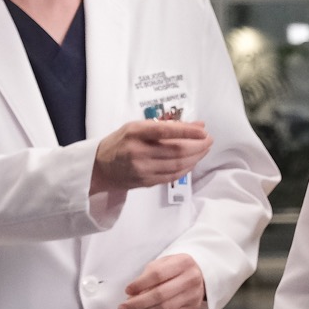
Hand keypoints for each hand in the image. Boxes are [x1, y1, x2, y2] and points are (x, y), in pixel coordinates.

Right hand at [92, 120, 211, 191]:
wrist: (100, 167)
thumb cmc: (121, 142)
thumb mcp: (136, 127)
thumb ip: (164, 126)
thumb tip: (196, 126)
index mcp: (134, 133)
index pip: (165, 131)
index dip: (187, 132)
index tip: (203, 131)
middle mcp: (138, 151)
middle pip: (175, 150)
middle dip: (197, 146)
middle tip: (209, 140)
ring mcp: (142, 169)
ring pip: (177, 165)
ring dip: (195, 158)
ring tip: (204, 150)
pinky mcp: (146, 182)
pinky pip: (172, 176)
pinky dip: (186, 169)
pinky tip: (193, 162)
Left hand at [119, 253, 206, 308]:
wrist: (199, 274)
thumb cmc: (175, 268)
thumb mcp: (163, 263)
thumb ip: (148, 276)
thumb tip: (132, 296)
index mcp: (182, 262)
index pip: (157, 274)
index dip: (140, 284)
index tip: (127, 291)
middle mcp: (191, 279)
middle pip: (160, 294)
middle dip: (137, 303)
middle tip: (122, 308)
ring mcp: (194, 295)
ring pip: (164, 308)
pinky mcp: (193, 308)